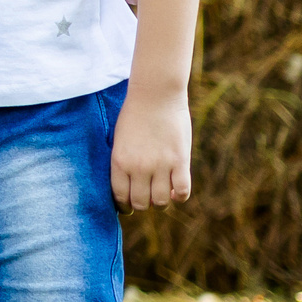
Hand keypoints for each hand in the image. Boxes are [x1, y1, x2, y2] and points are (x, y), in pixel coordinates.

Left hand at [110, 88, 191, 211]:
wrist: (155, 95)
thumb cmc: (134, 115)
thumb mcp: (119, 140)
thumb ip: (123, 162)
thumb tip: (127, 183)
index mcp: (119, 162)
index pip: (120, 197)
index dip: (125, 206)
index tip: (129, 207)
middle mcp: (139, 168)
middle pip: (142, 203)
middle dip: (143, 205)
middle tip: (147, 199)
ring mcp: (160, 166)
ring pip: (161, 202)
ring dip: (161, 202)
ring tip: (162, 194)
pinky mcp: (180, 162)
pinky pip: (182, 192)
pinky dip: (179, 196)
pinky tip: (175, 190)